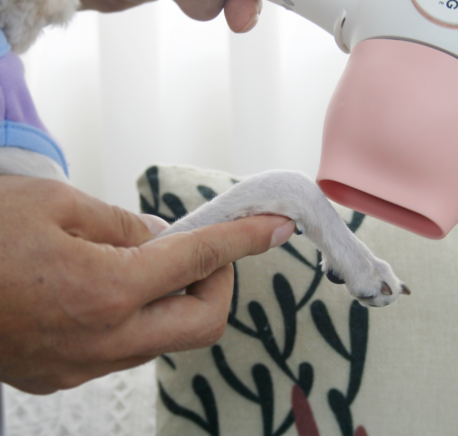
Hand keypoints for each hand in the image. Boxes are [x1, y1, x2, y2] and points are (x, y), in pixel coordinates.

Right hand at [0, 176, 293, 393]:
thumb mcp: (57, 205)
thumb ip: (124, 225)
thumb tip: (165, 238)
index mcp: (105, 289)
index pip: (200, 260)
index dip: (244, 239)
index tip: (276, 227)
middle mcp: (101, 340)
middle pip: (202, 324)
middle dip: (219, 284)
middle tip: (206, 250)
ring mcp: (80, 366)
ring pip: (165, 339)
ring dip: (178, 299)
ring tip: (154, 262)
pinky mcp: (61, 376)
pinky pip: (126, 348)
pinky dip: (142, 315)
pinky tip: (117, 285)